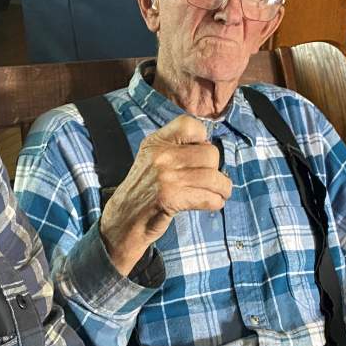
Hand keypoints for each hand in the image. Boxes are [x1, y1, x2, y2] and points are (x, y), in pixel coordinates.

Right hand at [98, 114, 231, 276]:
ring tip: (219, 194)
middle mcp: (160, 155)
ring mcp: (166, 177)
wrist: (123, 220)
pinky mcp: (171, 198)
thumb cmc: (143, 191)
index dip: (203, 138)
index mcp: (155, 142)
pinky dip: (215, 202)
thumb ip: (176, 149)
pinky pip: (209, 197)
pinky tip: (211, 203)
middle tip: (209, 180)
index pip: (190, 125)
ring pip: (214, 177)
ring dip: (222, 189)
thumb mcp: (151, 160)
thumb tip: (210, 147)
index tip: (200, 153)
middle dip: (215, 169)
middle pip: (210, 154)